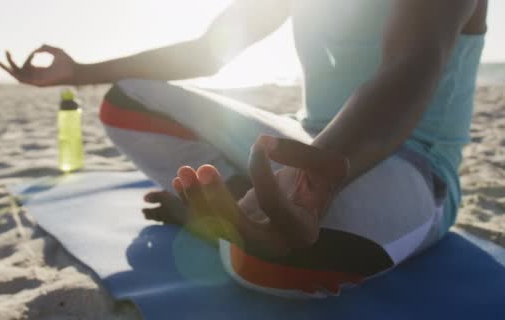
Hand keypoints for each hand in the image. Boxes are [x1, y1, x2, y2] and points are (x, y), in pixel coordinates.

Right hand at [0, 45, 76, 86]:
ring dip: (7, 69)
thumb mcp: (55, 51)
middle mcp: (37, 76)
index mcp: (40, 70)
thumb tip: (35, 49)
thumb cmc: (68, 62)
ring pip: (18, 76)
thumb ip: (45, 48)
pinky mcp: (39, 84)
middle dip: (7, 65)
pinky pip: (25, 79)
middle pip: (17, 72)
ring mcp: (37, 81)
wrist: (76, 71)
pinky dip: (19, 72)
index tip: (35, 52)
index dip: (27, 57)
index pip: (26, 65)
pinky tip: (14, 66)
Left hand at [170, 136, 348, 255]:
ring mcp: (253, 240)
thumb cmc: (321, 174)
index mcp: (301, 232)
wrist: (312, 185)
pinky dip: (193, 203)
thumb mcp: (326, 161)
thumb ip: (298, 153)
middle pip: (239, 230)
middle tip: (204, 169)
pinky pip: (210, 221)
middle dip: (217, 202)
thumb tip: (263, 144)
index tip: (259, 144)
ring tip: (184, 173)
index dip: (261, 173)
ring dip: (197, 202)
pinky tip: (179, 182)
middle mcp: (275, 245)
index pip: (273, 205)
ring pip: (218, 228)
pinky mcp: (237, 228)